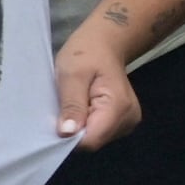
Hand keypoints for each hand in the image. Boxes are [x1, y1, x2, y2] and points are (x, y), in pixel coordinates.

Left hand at [52, 35, 140, 150]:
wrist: (105, 44)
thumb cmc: (86, 54)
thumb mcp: (72, 74)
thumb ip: (72, 104)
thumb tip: (67, 133)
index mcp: (119, 107)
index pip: (91, 140)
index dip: (70, 136)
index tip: (55, 121)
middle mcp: (129, 119)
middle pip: (93, 141)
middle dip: (74, 129)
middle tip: (63, 105)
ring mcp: (127, 122)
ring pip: (94, 138)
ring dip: (79, 126)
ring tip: (73, 102)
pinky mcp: (122, 122)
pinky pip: (98, 131)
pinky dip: (86, 123)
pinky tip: (81, 106)